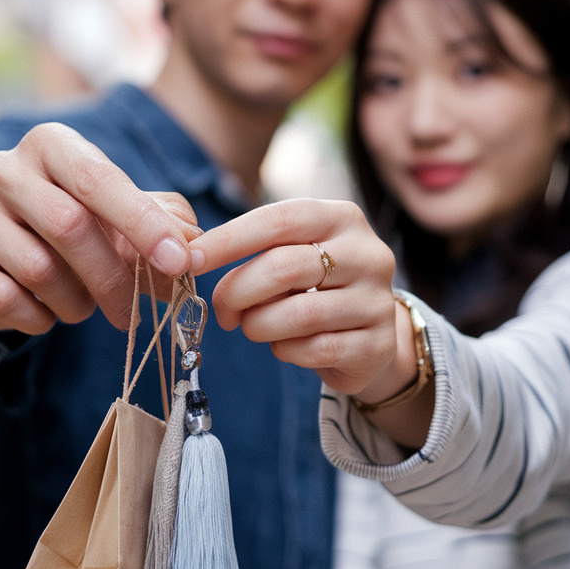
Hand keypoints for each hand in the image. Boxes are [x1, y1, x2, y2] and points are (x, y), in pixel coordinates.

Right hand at [0, 122, 202, 334]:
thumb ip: (165, 224)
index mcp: (49, 144)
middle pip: (69, 225)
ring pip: (38, 269)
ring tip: (78, 304)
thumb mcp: (126, 218)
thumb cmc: (78, 229)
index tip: (178, 262)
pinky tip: (41, 311)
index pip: (98, 179)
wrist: (2, 259)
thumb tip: (191, 243)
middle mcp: (0, 168)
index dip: (142, 224)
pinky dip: (35, 318)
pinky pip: (3, 298)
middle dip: (111, 278)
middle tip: (129, 313)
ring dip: (73, 302)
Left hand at [188, 199, 408, 399]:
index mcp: (342, 218)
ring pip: (299, 314)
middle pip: (284, 267)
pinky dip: (285, 351)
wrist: (367, 333)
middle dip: (238, 291)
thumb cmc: (314, 286)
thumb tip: (193, 256)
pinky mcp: (378, 345)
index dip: (229, 239)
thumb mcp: (292, 253)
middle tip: (222, 309)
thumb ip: (256, 249)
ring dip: (259, 325)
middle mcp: (368, 254)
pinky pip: (315, 349)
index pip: (279, 219)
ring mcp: (378, 301)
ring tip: (252, 327)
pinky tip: (283, 345)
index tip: (191, 258)